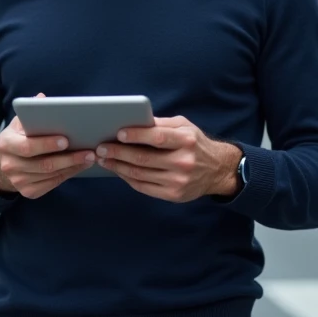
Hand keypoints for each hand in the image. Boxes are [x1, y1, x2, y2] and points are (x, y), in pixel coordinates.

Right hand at [0, 93, 95, 197]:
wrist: (2, 163)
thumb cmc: (17, 138)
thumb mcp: (19, 123)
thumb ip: (30, 111)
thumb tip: (42, 98)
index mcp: (6, 144)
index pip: (28, 146)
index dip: (47, 144)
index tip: (66, 140)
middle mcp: (10, 165)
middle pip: (43, 164)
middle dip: (69, 158)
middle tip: (88, 151)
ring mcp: (18, 181)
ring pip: (51, 175)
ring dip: (73, 167)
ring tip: (89, 157)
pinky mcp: (28, 191)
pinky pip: (52, 184)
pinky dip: (68, 175)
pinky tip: (80, 166)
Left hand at [94, 116, 240, 201]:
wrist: (217, 170)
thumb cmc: (195, 143)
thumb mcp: (185, 126)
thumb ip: (161, 124)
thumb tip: (134, 120)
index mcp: (186, 140)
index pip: (158, 137)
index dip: (137, 136)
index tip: (118, 133)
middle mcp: (184, 162)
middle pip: (144, 158)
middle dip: (118, 153)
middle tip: (100, 148)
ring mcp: (178, 181)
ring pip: (140, 174)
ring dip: (118, 167)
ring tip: (103, 159)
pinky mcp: (174, 195)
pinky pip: (144, 187)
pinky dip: (127, 178)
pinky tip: (117, 170)